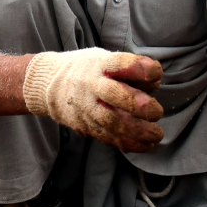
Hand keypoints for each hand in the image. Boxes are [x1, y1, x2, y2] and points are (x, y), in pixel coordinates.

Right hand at [22, 48, 164, 152]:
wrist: (50, 87)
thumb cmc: (89, 71)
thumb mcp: (105, 60)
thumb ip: (130, 71)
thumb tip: (153, 84)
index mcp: (99, 65)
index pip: (120, 63)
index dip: (140, 68)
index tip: (155, 72)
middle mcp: (92, 85)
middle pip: (114, 94)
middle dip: (138, 105)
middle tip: (157, 112)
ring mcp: (87, 108)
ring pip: (112, 121)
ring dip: (137, 131)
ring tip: (156, 135)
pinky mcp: (86, 126)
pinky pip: (108, 137)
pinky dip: (128, 144)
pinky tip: (145, 146)